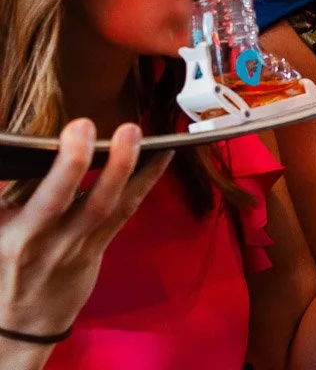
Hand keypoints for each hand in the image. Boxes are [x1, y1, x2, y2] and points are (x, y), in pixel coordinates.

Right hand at [0, 120, 170, 341]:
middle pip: (81, 202)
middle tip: (109, 127)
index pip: (45, 198)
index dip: (65, 165)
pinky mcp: (98, 247)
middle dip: (97, 163)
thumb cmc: (1, 266)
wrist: (16, 326)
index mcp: (18, 237)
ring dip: (130, 166)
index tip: (78, 127)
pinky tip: (162, 154)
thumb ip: (7, 195)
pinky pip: (125, 211)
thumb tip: (19, 151)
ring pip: (112, 206)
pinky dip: (145, 180)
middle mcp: (50, 242)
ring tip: (140, 131)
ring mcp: (79, 246)